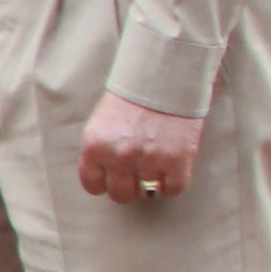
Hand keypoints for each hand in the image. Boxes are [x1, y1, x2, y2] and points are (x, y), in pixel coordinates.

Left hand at [77, 91, 204, 207]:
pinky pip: (173, 189)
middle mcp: (119, 156)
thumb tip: (106, 180)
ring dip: (151, 182)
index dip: (104, 183)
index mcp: (95, 146)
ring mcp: (149, 159)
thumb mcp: (101, 123)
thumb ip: (100, 152)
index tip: (113, 178)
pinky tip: (171, 171)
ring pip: (147, 193)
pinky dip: (172, 184)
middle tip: (136, 175)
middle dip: (128, 186)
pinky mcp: (177, 160)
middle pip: (120, 194)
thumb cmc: (131, 98)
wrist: (164, 76)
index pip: (93, 185)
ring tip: (155, 165)